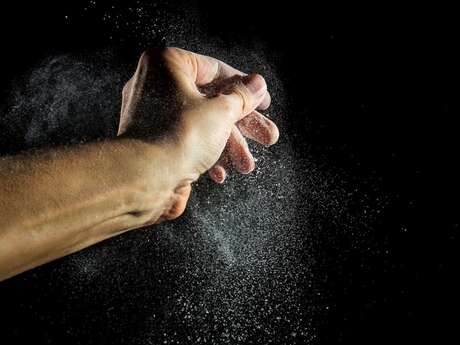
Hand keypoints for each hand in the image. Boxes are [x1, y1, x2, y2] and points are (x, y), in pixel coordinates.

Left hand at [118, 48, 278, 220]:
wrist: (143, 180)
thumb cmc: (180, 136)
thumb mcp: (221, 112)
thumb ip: (242, 97)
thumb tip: (257, 85)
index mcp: (166, 64)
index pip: (215, 69)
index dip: (245, 87)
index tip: (263, 101)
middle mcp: (155, 86)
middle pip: (211, 101)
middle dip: (243, 124)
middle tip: (267, 136)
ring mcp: (151, 116)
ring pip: (200, 124)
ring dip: (228, 146)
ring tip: (247, 166)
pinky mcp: (152, 142)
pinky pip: (185, 141)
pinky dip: (205, 154)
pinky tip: (221, 173)